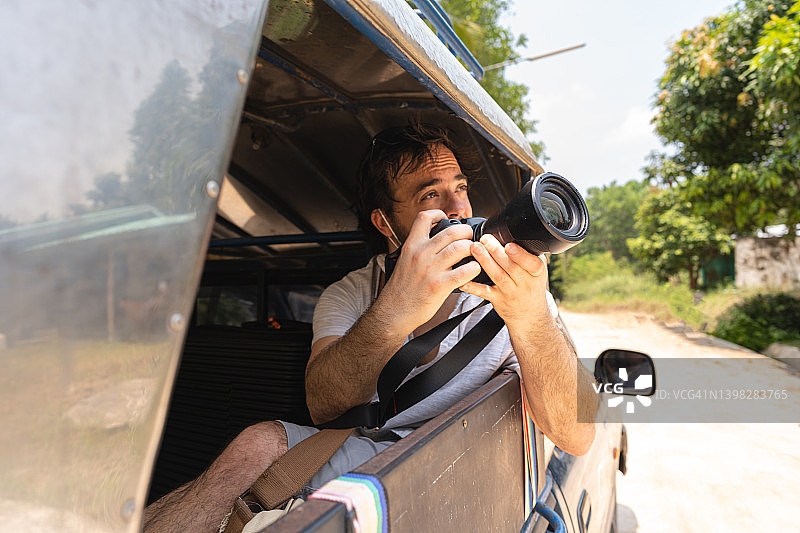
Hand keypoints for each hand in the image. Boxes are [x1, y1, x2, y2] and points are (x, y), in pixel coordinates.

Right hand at [379, 210, 479, 332]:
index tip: (445, 218)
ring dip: (473, 248)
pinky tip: (473, 270)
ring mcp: (431, 269)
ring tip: (474, 253)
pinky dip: (474, 268)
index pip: (424, 218)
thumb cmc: (401, 289)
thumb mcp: (404, 261)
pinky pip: (464, 271)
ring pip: (461, 248)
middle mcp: (421, 254)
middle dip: (466, 232)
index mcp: (411, 246)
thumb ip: (419, 250)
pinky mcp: (440, 285)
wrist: (394, 311)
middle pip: (451, 231)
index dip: (438, 214)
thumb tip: (435, 242)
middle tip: (470, 238)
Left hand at [459, 235, 551, 328]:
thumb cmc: (531, 287)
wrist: (529, 315)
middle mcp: (524, 283)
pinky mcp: (498, 300)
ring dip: (485, 261)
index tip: (509, 245)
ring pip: (497, 276)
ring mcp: (510, 293)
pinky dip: (473, 286)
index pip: (531, 263)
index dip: (520, 255)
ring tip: (474, 248)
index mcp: (537, 273)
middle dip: (496, 252)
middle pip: (510, 267)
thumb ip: (530, 254)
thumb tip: (519, 232)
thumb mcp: (538, 271)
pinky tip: (464, 280)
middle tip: (484, 239)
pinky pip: (484, 293)